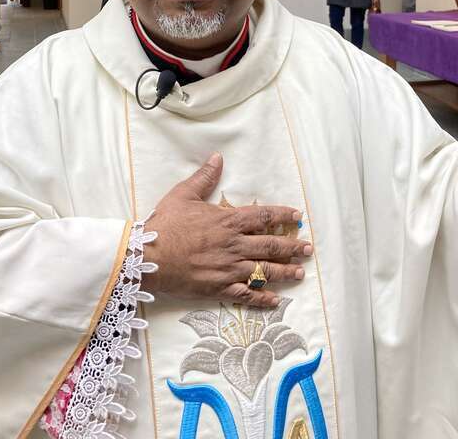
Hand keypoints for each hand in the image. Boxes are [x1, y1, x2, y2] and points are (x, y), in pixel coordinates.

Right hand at [143, 153, 311, 307]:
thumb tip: (217, 158)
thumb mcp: (183, 194)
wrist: (148, 256)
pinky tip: (275, 300)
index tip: (297, 217)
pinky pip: (247, 295)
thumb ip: (204, 177)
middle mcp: (234, 245)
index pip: (264, 216)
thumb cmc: (165, 224)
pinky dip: (263, 298)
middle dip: (293, 246)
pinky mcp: (220, 288)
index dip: (283, 215)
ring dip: (285, 271)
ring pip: (265, 271)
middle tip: (308, 248)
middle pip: (272, 245)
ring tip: (300, 272)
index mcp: (228, 220)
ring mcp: (229, 268)